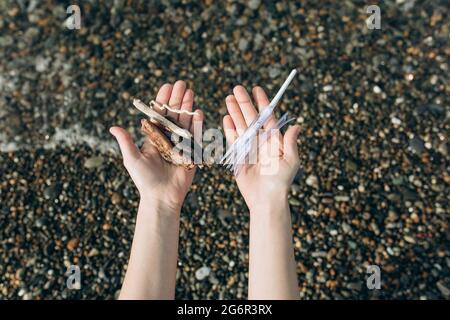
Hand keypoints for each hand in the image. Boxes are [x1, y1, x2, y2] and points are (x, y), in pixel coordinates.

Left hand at [110, 81, 202, 210]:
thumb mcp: (132, 159)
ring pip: (185, 121)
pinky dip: (197, 124)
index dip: (163, 100)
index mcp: (154, 137)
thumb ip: (126, 142)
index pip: (159, 114)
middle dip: (177, 98)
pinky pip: (195, 136)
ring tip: (190, 92)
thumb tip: (112, 127)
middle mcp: (168, 138)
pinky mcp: (191, 153)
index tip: (167, 86)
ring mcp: (181, 145)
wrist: (161, 197)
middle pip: (174, 114)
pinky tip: (198, 112)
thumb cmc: (144, 179)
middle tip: (182, 83)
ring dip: (187, 107)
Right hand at [223, 85, 299, 211]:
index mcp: (274, 140)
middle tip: (237, 88)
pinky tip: (226, 117)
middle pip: (251, 117)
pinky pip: (233, 139)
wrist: (266, 199)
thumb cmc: (281, 181)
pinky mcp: (238, 156)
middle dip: (244, 103)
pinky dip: (229, 128)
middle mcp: (261, 141)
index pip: (267, 116)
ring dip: (235, 111)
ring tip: (229, 98)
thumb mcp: (290, 160)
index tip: (257, 89)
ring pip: (240, 125)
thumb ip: (290, 142)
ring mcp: (249, 147)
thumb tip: (297, 125)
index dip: (262, 102)